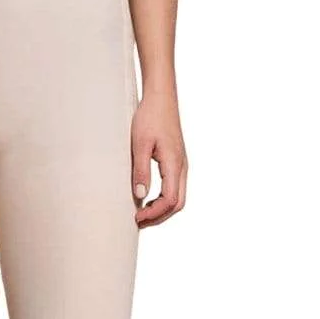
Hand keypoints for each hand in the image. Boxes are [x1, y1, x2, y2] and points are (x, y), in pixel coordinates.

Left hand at [130, 90, 187, 227]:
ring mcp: (182, 164)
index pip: (170, 200)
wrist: (161, 98)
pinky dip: (164, 198)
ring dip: (162, 209)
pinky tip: (148, 197)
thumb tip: (140, 195)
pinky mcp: (177, 161)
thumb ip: (141, 170)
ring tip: (142, 212)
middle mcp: (182, 167)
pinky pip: (175, 187)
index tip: (136, 217)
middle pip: (178, 203)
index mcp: (175, 164)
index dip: (154, 214)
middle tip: (138, 221)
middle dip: (160, 216)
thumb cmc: (150, 117)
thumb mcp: (140, 144)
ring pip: (178, 197)